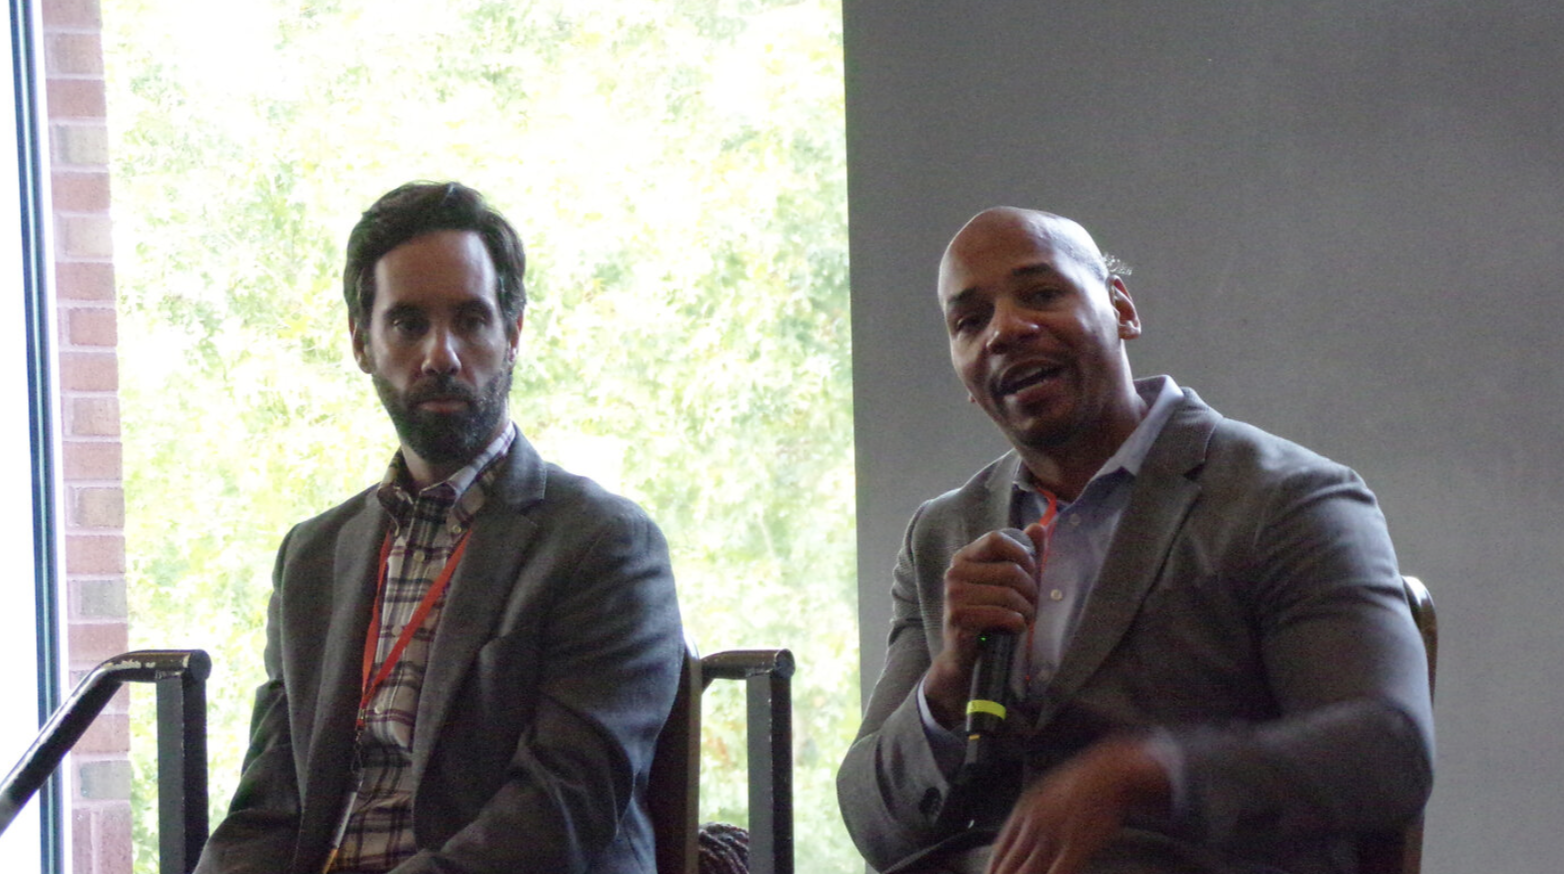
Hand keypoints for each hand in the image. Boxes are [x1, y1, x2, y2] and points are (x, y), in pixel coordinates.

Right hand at [923, 523, 1049, 726]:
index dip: (1022, 554)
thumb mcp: (1007, 583)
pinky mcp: (958, 617)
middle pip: (1010, 569)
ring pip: (1009, 593)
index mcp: (964, 558)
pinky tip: (1015, 629)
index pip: (997, 539)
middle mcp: (954, 572)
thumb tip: (1039, 527)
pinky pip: (1002, 613)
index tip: (1031, 572)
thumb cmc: (990, 615)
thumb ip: (1023, 555)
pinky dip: (1016, 623)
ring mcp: (953, 594)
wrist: (965, 656)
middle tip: (1032, 605)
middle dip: (1031, 590)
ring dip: (1026, 610)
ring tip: (1026, 619)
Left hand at [985, 738, 1171, 873]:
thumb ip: (1030, 816)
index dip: (993, 867)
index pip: (1000, 848)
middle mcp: (1034, 825)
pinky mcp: (1076, 847)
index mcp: (1024, 810)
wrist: (1107, 774)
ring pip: (1030, 873)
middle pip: (1011, 865)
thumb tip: (1019, 837)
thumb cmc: (1080, 782)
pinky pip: (1057, 873)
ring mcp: (1054, 837)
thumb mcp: (1044, 792)